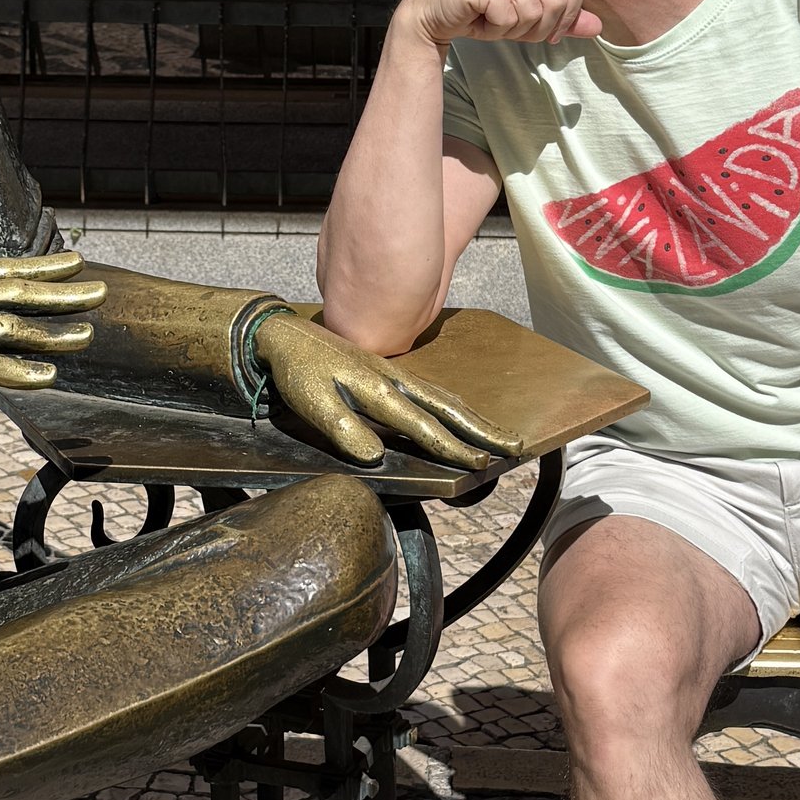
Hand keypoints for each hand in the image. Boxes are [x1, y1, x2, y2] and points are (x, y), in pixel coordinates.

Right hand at [0, 253, 103, 400]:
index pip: (0, 268)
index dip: (41, 266)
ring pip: (7, 326)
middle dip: (61, 293)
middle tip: (101, 291)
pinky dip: (19, 371)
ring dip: (50, 333)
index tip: (76, 262)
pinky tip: (47, 377)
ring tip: (85, 337)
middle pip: (13, 291)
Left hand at [256, 311, 512, 469]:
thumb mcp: (312, 404)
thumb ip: (344, 428)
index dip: (452, 447)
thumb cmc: (297, 373)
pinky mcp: (388, 370)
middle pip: (447, 408)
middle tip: (514, 447)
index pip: (423, 426)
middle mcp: (394, 380)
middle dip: (482, 430)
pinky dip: (453, 403)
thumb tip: (376, 455)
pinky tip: (458, 411)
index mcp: (378, 391)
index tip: (479, 464)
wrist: (285, 336)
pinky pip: (430, 389)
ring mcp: (394, 373)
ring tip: (498, 435)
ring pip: (443, 397)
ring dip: (473, 417)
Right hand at [397, 0, 601, 53]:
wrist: (433, 13)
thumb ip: (563, 17)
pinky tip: (478, 18)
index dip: (566, 14)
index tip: (543, 28)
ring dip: (513, 29)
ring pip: (534, 12)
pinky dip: (495, 29)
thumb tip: (599, 28)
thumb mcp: (529, 13)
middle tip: (510, 25)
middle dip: (538, 28)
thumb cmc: (482, 11)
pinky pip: (509, 18)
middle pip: (557, 1)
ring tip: (492, 18)